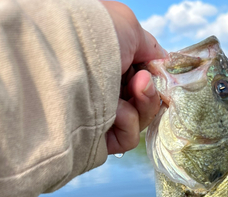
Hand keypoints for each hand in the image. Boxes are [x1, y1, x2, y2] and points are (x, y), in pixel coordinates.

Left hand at [100, 1, 165, 154]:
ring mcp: (102, 114)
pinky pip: (128, 139)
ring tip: (127, 93)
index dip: (155, 80)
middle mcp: (106, 89)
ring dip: (141, 106)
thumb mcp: (128, 26)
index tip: (155, 73)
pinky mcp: (99, 137)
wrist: (65, 57)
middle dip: (149, 93)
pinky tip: (116, 111)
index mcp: (112, 65)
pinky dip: (128, 125)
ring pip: (140, 121)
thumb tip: (162, 61)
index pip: (145, 80)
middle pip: (145, 103)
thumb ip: (149, 46)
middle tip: (140, 81)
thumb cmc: (92, 35)